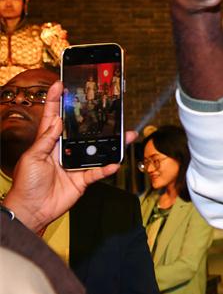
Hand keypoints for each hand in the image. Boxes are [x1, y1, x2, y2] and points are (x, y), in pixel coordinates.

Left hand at [3, 81, 122, 234]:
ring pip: (97, 149)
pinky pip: (98, 171)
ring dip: (112, 143)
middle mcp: (63, 150)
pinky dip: (107, 168)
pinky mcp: (82, 179)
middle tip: (107, 104)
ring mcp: (74, 164)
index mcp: (48, 142)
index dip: (56, 100)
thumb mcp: (31, 158)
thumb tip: (56, 122)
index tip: (61, 84)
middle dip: (95, 118)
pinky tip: (114, 163)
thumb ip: (45, 141)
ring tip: (126, 134)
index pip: (53, 117)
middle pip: (83, 131)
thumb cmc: (26, 184)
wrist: (31, 210)